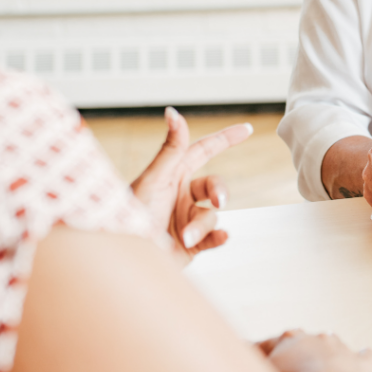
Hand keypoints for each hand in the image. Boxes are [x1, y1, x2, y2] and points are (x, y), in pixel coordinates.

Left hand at [131, 107, 251, 259]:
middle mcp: (180, 195)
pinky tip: (222, 237)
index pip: (203, 151)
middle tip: (218, 202)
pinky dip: (218, 238)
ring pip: (211, 216)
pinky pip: (213, 238)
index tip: (247, 129)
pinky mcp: (190, 244)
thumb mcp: (154, 179)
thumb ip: (170, 148)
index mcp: (172, 174)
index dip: (225, 139)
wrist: (124, 258)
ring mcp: (185, 219)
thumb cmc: (132, 217)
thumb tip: (173, 112)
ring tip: (183, 237)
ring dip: (200, 226)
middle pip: (214, 186)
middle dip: (220, 192)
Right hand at [258, 329, 371, 371]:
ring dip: (324, 359)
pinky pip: (363, 358)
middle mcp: (316, 338)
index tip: (255, 364)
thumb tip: (242, 363)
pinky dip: (358, 365)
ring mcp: (343, 350)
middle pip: (301, 343)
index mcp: (289, 339)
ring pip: (331, 347)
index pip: (268, 344)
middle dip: (294, 355)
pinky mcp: (365, 365)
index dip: (260, 355)